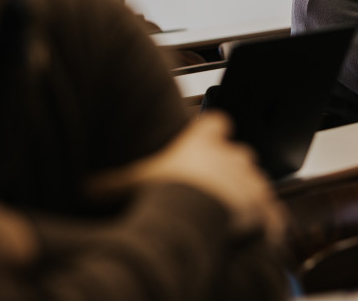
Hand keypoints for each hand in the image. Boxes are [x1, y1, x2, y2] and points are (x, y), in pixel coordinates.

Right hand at [88, 112, 285, 244]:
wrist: (198, 222)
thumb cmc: (169, 197)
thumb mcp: (133, 185)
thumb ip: (111, 183)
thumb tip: (85, 186)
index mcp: (205, 145)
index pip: (216, 123)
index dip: (212, 131)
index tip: (207, 137)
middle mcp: (233, 158)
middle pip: (239, 154)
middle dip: (230, 168)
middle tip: (213, 187)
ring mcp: (253, 183)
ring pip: (257, 183)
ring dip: (246, 195)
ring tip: (229, 215)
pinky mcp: (267, 209)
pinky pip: (272, 213)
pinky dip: (265, 223)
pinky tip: (253, 233)